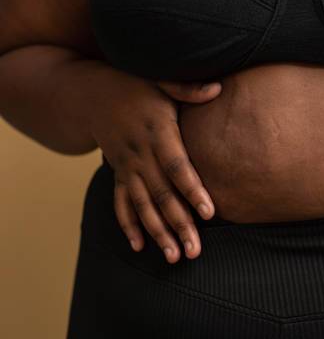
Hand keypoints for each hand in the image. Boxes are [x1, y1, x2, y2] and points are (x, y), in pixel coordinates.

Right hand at [88, 68, 221, 262]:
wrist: (91, 94)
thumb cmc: (135, 86)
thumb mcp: (160, 81)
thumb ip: (187, 89)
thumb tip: (218, 89)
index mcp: (156, 132)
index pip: (178, 166)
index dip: (192, 190)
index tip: (209, 214)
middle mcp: (139, 155)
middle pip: (161, 194)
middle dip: (178, 224)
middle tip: (195, 251)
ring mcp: (126, 167)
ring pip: (142, 205)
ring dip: (157, 233)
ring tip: (173, 258)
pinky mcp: (118, 174)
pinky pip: (120, 203)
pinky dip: (128, 225)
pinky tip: (139, 247)